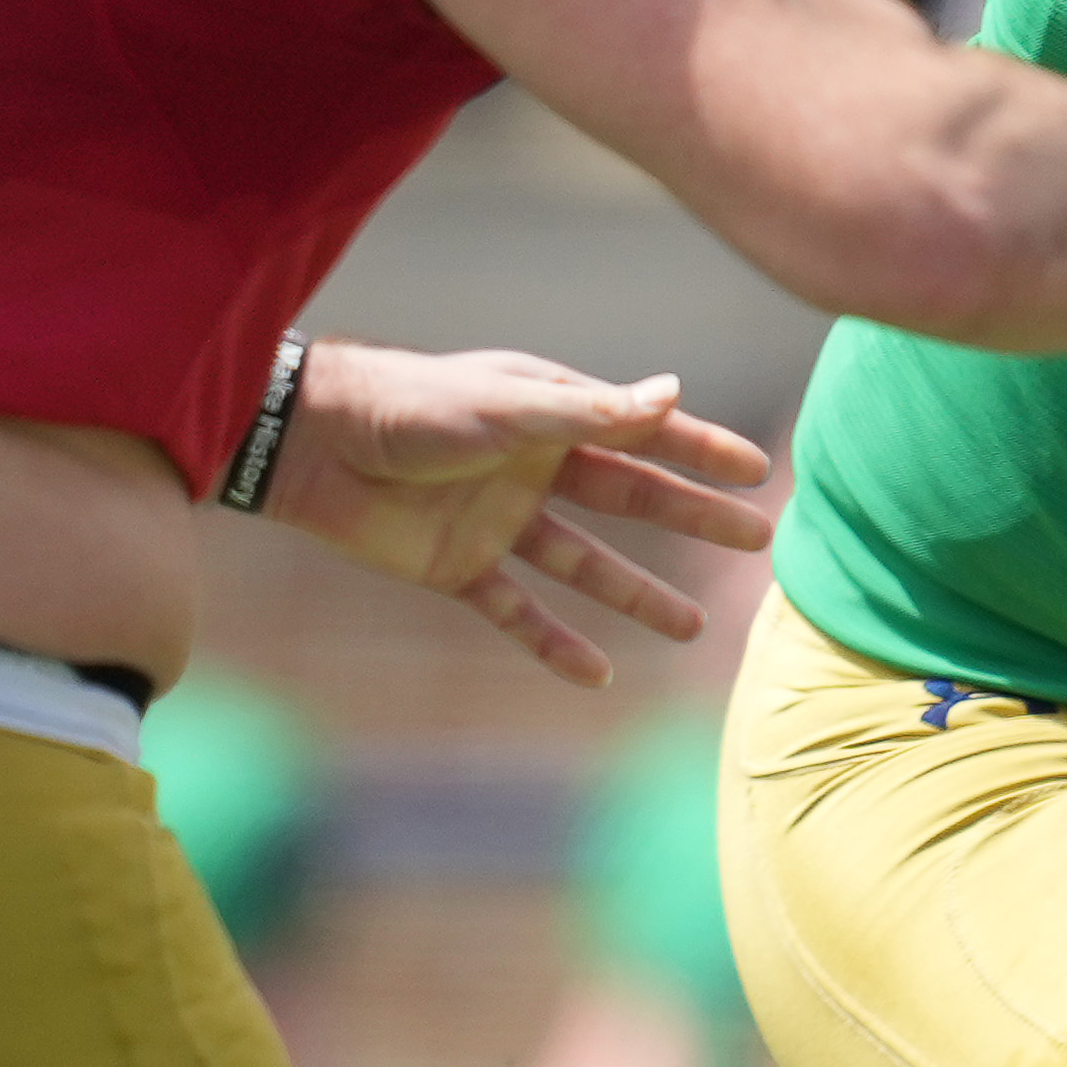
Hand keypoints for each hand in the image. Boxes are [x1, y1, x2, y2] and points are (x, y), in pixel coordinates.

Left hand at [262, 341, 779, 688]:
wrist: (308, 445)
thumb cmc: (409, 405)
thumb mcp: (507, 407)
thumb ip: (589, 411)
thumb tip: (674, 391)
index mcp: (551, 417)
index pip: (644, 434)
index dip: (700, 452)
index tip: (758, 471)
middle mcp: (534, 467)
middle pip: (630, 500)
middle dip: (692, 520)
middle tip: (756, 540)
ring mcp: (499, 521)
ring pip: (585, 564)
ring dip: (637, 594)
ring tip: (693, 626)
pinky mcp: (458, 568)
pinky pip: (518, 611)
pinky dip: (555, 644)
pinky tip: (598, 674)